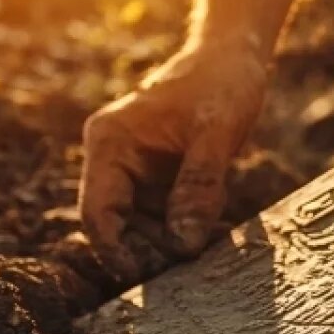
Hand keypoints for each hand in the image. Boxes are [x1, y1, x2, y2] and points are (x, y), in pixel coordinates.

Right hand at [78, 40, 266, 278]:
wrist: (236, 57)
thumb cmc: (222, 82)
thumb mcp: (216, 133)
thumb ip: (199, 185)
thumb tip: (183, 243)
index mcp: (110, 143)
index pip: (97, 212)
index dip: (113, 250)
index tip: (141, 276)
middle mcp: (115, 160)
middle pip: (121, 227)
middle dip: (153, 250)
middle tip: (193, 266)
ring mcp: (138, 173)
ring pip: (146, 228)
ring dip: (176, 243)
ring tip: (214, 249)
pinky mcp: (162, 180)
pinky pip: (169, 217)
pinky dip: (191, 229)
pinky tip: (220, 236)